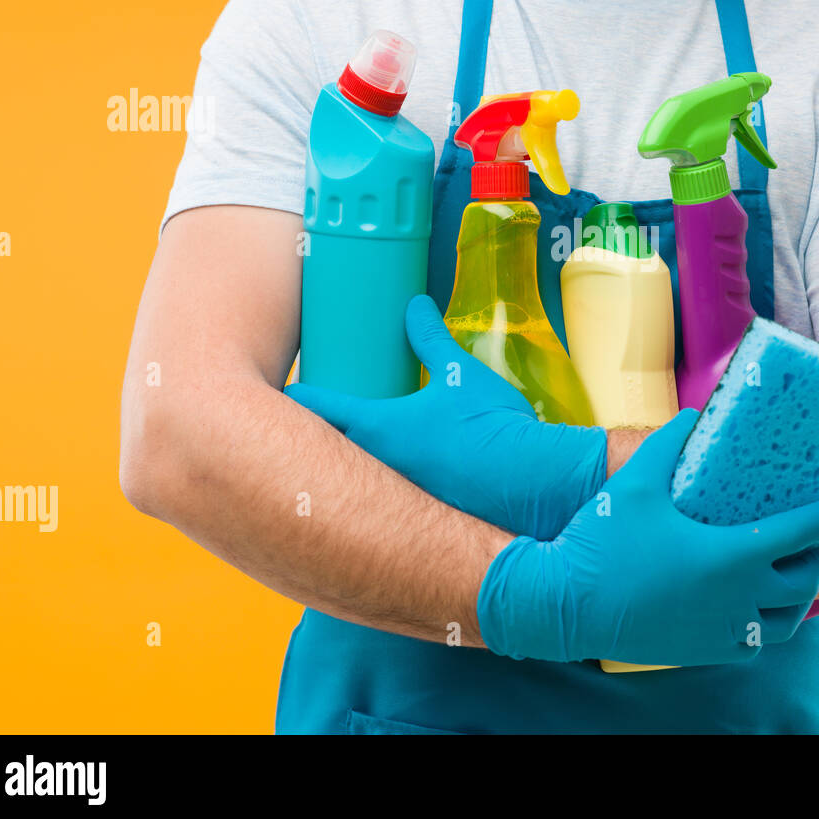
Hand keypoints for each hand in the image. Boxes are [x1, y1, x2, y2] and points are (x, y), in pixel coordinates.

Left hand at [286, 295, 607, 539]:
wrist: (531, 483)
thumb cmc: (491, 424)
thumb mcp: (460, 373)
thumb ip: (431, 338)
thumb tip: (415, 305)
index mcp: (379, 426)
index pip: (320, 408)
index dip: (298, 395)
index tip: (287, 388)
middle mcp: (377, 463)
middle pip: (326, 447)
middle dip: (315, 433)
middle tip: (311, 418)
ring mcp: (396, 493)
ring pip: (356, 474)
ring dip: (350, 459)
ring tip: (352, 443)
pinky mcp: (420, 513)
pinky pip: (387, 495)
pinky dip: (380, 485)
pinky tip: (398, 475)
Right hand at [477, 410, 818, 666]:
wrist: (562, 605)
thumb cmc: (601, 541)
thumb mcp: (636, 482)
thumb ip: (669, 443)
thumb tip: (694, 413)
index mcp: (729, 555)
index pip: (803, 530)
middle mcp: (737, 598)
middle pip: (806, 577)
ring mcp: (723, 631)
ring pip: (788, 618)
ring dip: (802, 592)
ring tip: (798, 569)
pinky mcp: (704, 651)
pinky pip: (756, 644)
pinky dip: (768, 624)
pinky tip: (758, 606)